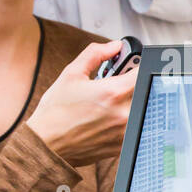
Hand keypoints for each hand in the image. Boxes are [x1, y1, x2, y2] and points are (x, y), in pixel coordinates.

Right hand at [26, 40, 137, 164]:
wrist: (46, 145)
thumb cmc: (55, 112)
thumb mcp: (71, 74)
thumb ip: (95, 54)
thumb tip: (114, 46)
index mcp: (113, 92)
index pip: (143, 71)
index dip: (138, 65)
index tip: (131, 66)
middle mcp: (124, 114)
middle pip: (145, 91)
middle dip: (133, 84)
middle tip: (117, 84)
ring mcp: (125, 132)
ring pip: (141, 110)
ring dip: (131, 103)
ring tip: (109, 103)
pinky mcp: (122, 146)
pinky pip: (135, 127)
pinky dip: (126, 120)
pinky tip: (106, 118)